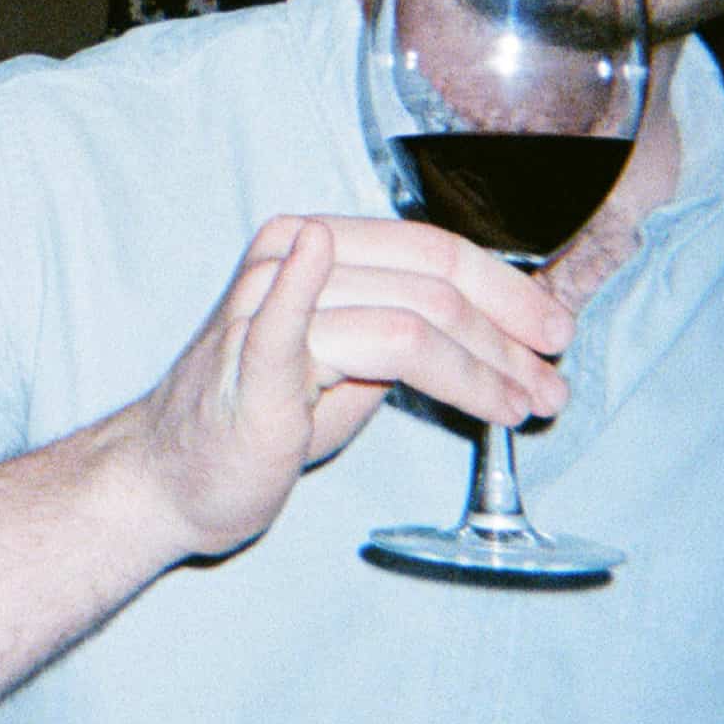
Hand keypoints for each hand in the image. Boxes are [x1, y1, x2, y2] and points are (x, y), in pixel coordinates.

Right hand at [126, 216, 572, 562]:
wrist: (170, 478)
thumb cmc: (260, 421)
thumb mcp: (347, 366)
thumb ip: (408, 334)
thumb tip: (501, 337)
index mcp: (315, 245)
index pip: (431, 251)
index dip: (505, 291)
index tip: (553, 334)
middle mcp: (290, 258)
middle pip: (432, 283)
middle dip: (508, 337)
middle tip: (552, 382)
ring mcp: (269, 307)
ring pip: (409, 322)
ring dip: (482, 369)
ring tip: (522, 407)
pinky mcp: (254, 363)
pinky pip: (303, 325)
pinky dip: (340, 305)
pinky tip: (403, 324)